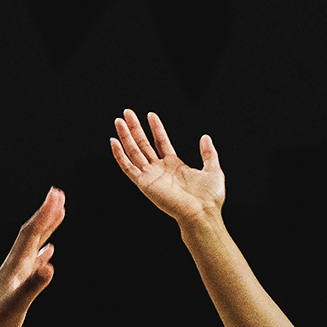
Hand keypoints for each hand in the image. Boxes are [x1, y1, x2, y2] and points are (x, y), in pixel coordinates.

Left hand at [0, 187, 63, 326]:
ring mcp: (15, 279)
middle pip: (32, 235)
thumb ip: (32, 286)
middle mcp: (14, 269)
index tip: (57, 194)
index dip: (44, 214)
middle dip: (46, 215)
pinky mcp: (17, 292)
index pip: (31, 234)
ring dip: (46, 231)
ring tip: (57, 216)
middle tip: (59, 195)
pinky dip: (41, 257)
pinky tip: (48, 255)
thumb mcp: (15, 307)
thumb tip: (50, 266)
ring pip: (33, 247)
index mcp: (14, 268)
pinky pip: (32, 267)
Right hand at [109, 109, 223, 226]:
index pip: (161, 141)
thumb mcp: (212, 169)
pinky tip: (114, 142)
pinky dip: (120, 155)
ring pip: (134, 152)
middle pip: (144, 144)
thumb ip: (208, 153)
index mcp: (175, 165)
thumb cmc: (209, 198)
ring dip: (125, 137)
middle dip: (135, 128)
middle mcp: (160, 169)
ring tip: (119, 121)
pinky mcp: (144, 184)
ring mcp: (151, 176)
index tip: (150, 114)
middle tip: (127, 113)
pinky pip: (128, 168)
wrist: (202, 213)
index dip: (156, 128)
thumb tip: (205, 137)